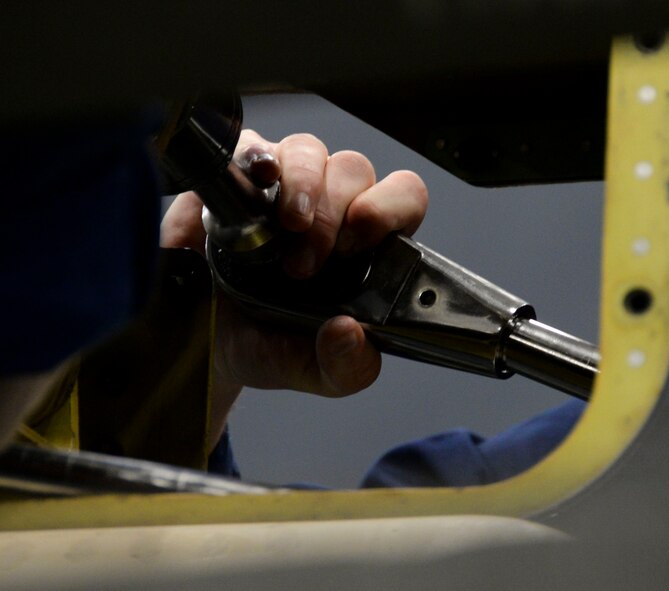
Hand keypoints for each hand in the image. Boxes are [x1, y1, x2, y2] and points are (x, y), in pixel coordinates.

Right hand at [161, 130, 427, 444]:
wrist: (201, 342)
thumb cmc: (268, 344)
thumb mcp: (309, 369)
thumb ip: (344, 367)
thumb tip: (350, 333)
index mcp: (365, 244)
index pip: (402, 197)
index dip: (391, 205)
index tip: (363, 234)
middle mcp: (330, 205)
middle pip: (354, 171)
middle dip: (333, 214)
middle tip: (304, 264)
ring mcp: (283, 185)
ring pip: (309, 151)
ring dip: (302, 185)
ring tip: (283, 230)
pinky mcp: (236, 176)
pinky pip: (252, 146)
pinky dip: (255, 159)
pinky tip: (256, 181)